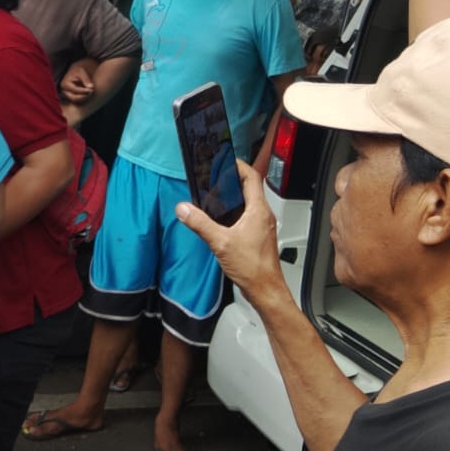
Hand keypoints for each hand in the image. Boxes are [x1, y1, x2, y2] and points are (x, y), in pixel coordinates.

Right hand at [59, 62, 95, 104]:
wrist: (77, 73)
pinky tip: (90, 95)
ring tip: (92, 93)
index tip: (92, 89)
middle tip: (92, 92)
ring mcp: (68, 96)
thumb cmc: (78, 71)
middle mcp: (64, 92)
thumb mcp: (81, 72)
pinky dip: (84, 99)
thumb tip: (91, 87)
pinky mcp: (72, 98)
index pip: (75, 90)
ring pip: (77, 101)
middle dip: (84, 96)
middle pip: (74, 98)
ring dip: (85, 99)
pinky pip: (78, 102)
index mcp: (65, 84)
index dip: (84, 90)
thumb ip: (85, 79)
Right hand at [176, 159, 285, 298]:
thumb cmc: (253, 268)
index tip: (226, 160)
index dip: (239, 165)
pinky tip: (222, 220)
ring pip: (250, 202)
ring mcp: (262, 226)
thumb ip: (201, 224)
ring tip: (217, 193)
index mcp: (259, 210)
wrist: (266, 290)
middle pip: (251, 187)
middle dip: (234, 179)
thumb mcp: (221, 243)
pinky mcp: (259, 236)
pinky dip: (236, 211)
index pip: (252, 177)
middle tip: (216, 175)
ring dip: (235, 195)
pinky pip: (248, 216)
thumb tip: (183, 209)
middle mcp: (264, 215)